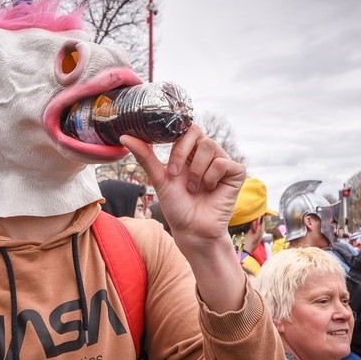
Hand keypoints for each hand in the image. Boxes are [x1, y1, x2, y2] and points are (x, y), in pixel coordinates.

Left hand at [121, 126, 244, 245]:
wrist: (192, 231)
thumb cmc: (177, 206)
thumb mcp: (158, 179)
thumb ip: (145, 156)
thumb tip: (124, 136)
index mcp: (189, 152)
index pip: (185, 128)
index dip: (176, 140)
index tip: (168, 163)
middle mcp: (206, 154)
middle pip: (197, 132)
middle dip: (181, 153)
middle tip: (174, 175)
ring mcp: (222, 162)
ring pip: (210, 146)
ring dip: (196, 170)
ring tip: (193, 188)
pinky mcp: (236, 173)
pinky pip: (223, 162)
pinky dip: (212, 176)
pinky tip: (210, 189)